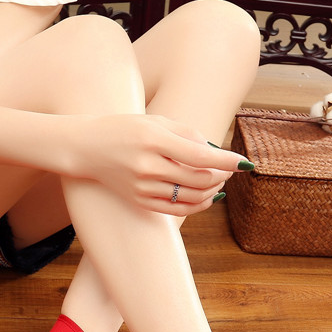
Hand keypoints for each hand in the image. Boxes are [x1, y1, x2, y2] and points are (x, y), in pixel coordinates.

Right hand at [65, 114, 250, 215]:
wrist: (86, 148)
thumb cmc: (125, 129)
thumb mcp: (155, 121)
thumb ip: (188, 134)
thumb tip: (217, 153)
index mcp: (153, 139)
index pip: (200, 156)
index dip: (226, 161)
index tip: (244, 163)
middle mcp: (147, 166)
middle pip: (199, 179)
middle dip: (221, 176)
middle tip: (230, 169)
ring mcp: (143, 187)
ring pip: (191, 196)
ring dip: (212, 190)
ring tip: (219, 181)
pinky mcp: (140, 201)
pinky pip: (177, 210)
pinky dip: (198, 205)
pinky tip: (208, 197)